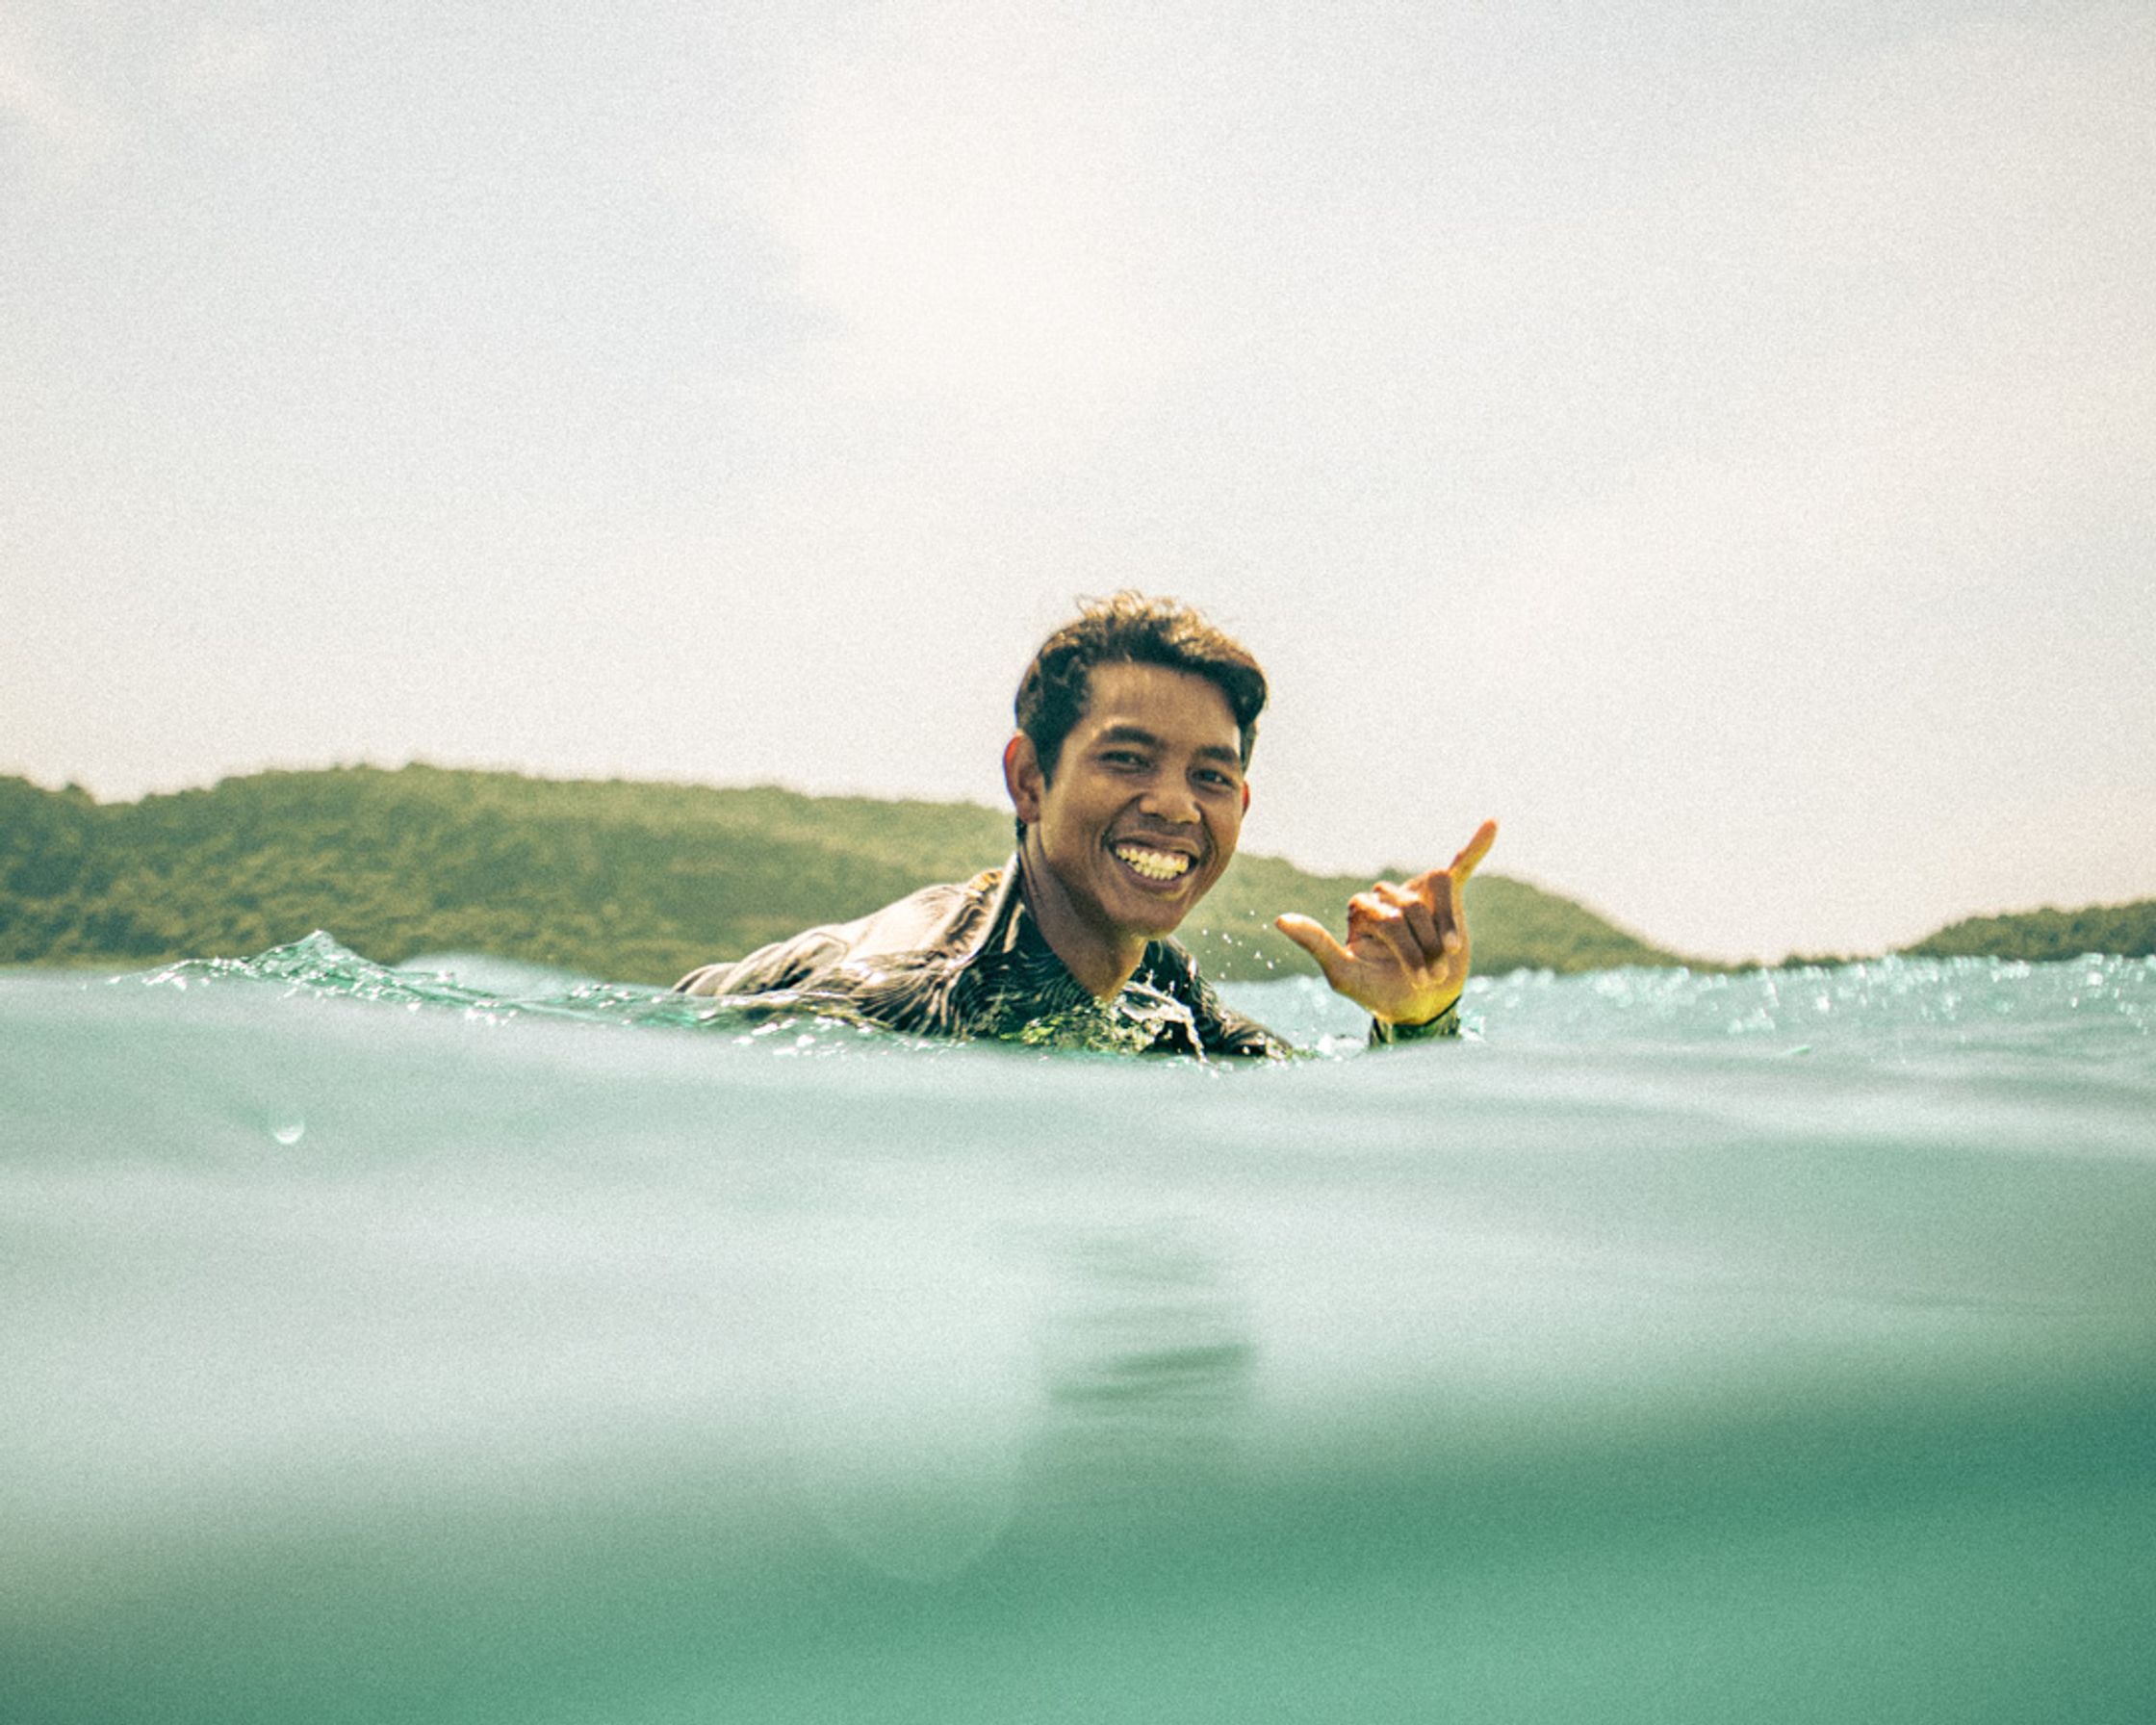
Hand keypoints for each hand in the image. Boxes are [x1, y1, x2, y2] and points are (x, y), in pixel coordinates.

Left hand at [1275, 819, 1496, 1025]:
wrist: (1421, 1006)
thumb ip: (1316, 944)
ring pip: (1434, 893)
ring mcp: (1417, 896)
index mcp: (1361, 910)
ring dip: (1445, 928)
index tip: (1417, 978)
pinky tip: (1492, 825)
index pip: (1383, 913)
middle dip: (1423, 946)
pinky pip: (1459, 866)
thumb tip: (1280, 918)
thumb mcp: (1344, 974)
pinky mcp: (1447, 898)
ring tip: (1448, 956)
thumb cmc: (1379, 991)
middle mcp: (1387, 896)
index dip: (1404, 946)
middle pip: (1409, 906)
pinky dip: (1475, 847)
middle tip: (1430, 977)